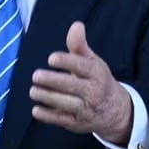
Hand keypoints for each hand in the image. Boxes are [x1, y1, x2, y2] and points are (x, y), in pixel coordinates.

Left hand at [29, 21, 132, 143]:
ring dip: (48, 98)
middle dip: (53, 81)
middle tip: (35, 76)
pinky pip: (61, 120)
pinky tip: (36, 109)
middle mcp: (93, 92)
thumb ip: (79, 45)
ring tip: (33, 91)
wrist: (115, 111)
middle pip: (72, 86)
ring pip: (66, 103)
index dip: (67, 62)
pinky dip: (48, 116)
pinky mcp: (77, 123)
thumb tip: (76, 25)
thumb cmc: (97, 81)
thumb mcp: (92, 62)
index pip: (82, 67)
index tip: (51, 58)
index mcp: (97, 74)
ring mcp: (85, 109)